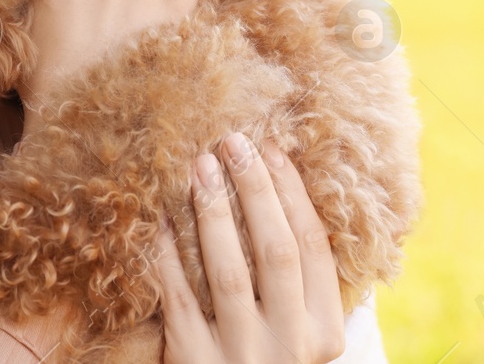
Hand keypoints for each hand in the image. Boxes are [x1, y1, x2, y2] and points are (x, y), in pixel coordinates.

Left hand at [154, 134, 347, 363]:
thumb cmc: (266, 358)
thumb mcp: (298, 330)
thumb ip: (298, 281)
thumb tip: (284, 189)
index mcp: (324, 333)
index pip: (313, 249)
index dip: (292, 194)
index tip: (271, 148)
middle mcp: (291, 346)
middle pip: (275, 251)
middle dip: (255, 190)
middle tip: (233, 142)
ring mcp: (242, 356)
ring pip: (228, 271)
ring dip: (213, 212)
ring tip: (198, 165)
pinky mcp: (195, 363)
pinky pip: (178, 298)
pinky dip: (168, 253)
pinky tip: (159, 216)